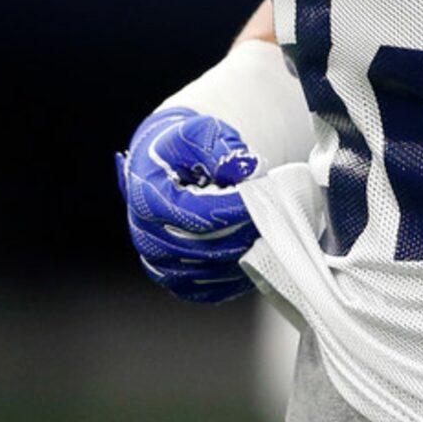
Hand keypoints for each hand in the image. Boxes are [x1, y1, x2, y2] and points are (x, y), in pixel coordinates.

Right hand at [116, 107, 259, 302]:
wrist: (164, 165)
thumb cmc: (181, 148)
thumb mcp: (199, 132)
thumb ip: (223, 150)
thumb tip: (249, 170)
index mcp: (147, 200)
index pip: (199, 215)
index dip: (237, 209)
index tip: (264, 195)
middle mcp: (148, 237)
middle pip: (210, 246)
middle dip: (248, 228)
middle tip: (275, 211)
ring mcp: (162, 264)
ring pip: (215, 270)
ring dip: (248, 251)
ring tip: (268, 227)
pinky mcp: (177, 281)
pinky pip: (214, 289)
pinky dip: (240, 275)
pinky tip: (256, 251)